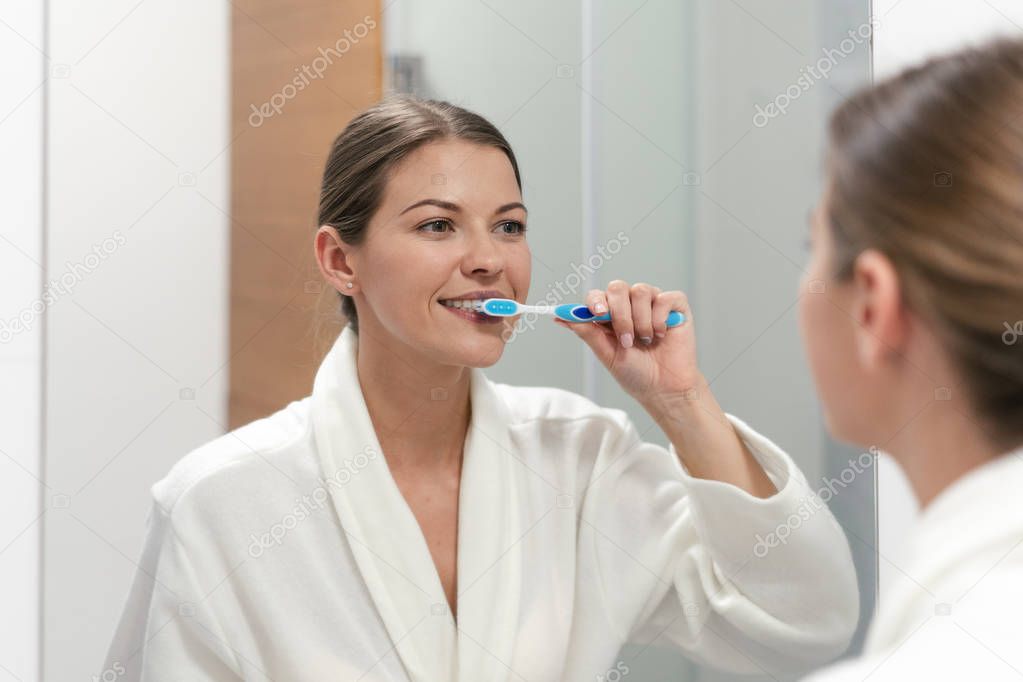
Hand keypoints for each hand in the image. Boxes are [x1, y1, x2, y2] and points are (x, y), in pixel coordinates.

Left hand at [553, 280, 701, 403]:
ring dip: (641, 320)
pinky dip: (660, 318)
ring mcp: (653, 303)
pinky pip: (664, 298)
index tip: (597, 313)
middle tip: (626, 339)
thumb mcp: (607, 354)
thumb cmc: (635, 373)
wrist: (664, 388)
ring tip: (645, 341)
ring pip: (641, 291)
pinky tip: (661, 335)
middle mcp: (630, 305)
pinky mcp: (675, 306)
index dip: (595, 301)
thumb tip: (560, 317)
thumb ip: (587, 333)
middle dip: (620, 314)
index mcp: (611, 315)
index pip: (597, 296)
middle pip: (618, 287)